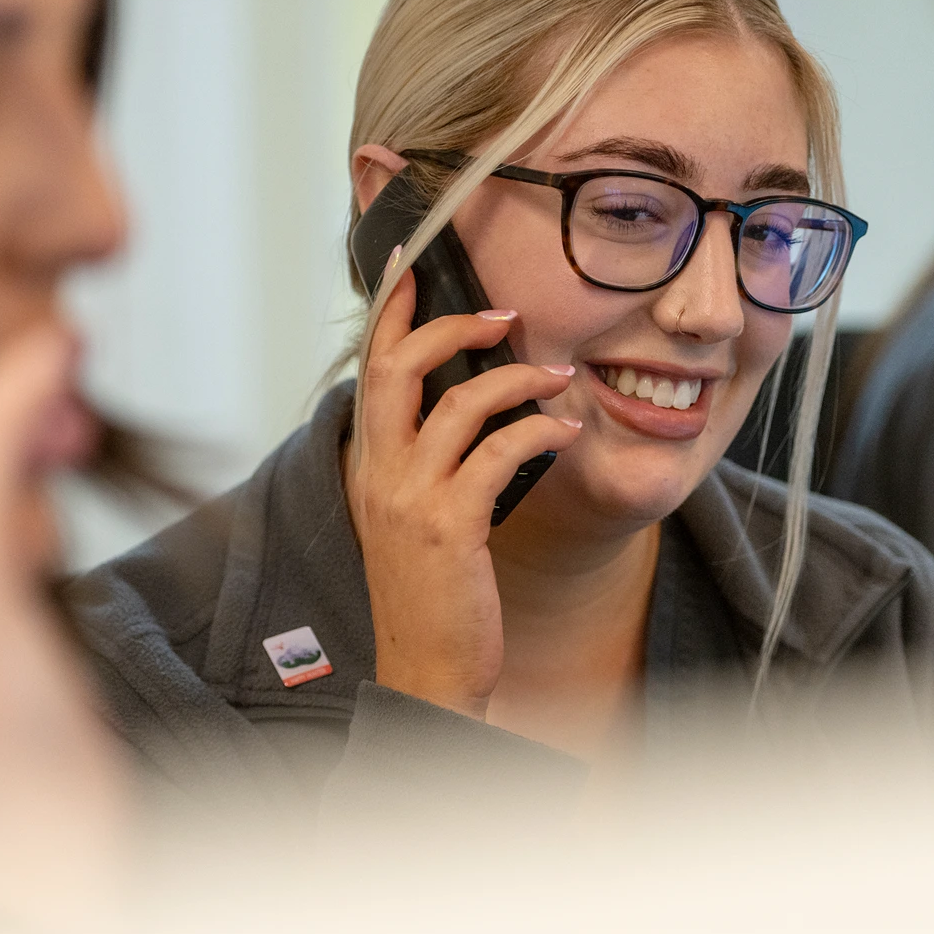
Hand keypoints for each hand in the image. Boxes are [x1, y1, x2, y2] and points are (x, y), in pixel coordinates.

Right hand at [344, 266, 581, 718]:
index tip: (411, 262)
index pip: (370, 365)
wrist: (427, 672)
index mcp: (368, 463)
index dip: (391, 309)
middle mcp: (378, 472)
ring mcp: (410, 498)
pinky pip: (496, 454)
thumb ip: (427, 461)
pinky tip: (565, 433)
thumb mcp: (414, 516)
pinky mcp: (449, 527)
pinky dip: (537, 432)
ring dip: (515, 378)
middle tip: (502, 312)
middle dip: (448, 322)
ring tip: (557, 374)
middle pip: (396, 365)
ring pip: (455, 402)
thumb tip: (469, 404)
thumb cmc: (431, 592)